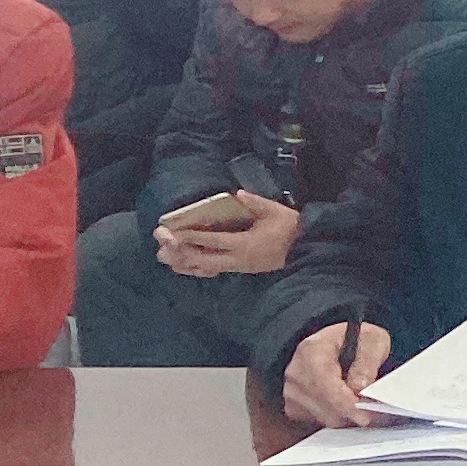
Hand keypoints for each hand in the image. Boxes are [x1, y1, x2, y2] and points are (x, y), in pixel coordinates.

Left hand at [161, 198, 298, 277]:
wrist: (304, 249)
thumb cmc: (290, 228)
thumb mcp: (275, 211)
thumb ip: (255, 202)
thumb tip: (237, 193)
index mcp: (244, 243)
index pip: (212, 241)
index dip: (191, 237)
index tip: (173, 233)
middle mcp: (236, 259)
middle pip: (202, 260)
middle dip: (181, 252)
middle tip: (162, 246)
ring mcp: (237, 267)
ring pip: (205, 269)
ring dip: (185, 264)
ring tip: (166, 259)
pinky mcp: (240, 269)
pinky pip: (213, 272)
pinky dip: (197, 270)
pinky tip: (186, 267)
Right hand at [282, 320, 390, 429]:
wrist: (334, 344)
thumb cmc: (353, 339)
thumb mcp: (371, 340)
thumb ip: (367, 363)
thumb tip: (360, 387)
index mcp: (311, 352)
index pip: (326, 387)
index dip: (347, 405)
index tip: (367, 414)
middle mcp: (296, 375)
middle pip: (326, 408)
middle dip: (354, 412)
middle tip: (377, 410)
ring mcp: (292, 393)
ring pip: (326, 418)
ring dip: (348, 415)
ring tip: (365, 402)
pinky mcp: (295, 408)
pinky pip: (321, 421)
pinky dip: (339, 417)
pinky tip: (350, 403)